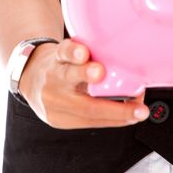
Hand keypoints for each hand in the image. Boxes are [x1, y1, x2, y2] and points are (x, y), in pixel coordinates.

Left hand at [18, 39, 149, 128]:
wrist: (30, 74)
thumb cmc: (60, 91)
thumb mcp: (72, 107)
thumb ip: (100, 105)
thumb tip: (137, 101)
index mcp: (66, 116)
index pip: (97, 120)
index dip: (121, 117)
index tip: (142, 112)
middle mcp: (59, 99)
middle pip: (84, 106)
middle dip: (110, 105)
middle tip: (132, 101)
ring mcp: (55, 77)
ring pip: (70, 76)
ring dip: (85, 74)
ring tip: (99, 72)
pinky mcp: (55, 55)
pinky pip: (63, 52)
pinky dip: (73, 51)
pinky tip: (82, 51)